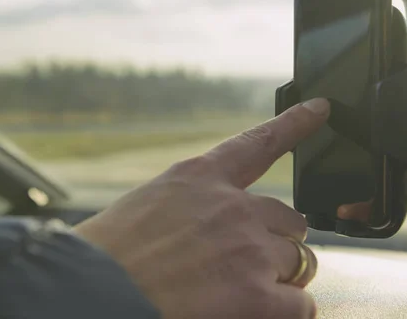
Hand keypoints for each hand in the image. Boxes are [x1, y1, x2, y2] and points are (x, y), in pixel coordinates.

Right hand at [75, 98, 329, 318]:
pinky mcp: (257, 295)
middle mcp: (231, 206)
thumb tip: (208, 236)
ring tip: (238, 294)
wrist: (87, 296)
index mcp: (196, 178)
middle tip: (248, 263)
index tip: (319, 109)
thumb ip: (188, 213)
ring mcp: (249, 248)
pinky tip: (256, 314)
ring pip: (299, 260)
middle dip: (276, 240)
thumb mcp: (142, 213)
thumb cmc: (102, 261)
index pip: (258, 144)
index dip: (294, 123)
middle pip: (288, 218)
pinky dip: (286, 312)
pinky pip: (301, 305)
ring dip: (278, 277)